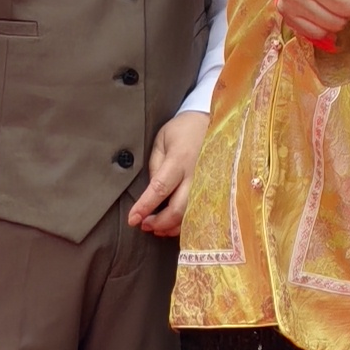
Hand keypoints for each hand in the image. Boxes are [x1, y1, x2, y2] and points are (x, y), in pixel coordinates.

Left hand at [128, 110, 203, 237]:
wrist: (215, 122)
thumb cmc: (184, 130)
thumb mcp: (162, 140)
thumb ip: (155, 167)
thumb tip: (151, 193)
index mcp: (180, 160)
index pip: (159, 189)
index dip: (145, 207)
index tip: (133, 219)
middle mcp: (196, 175)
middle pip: (178, 209)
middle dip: (158, 222)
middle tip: (144, 225)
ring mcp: (209, 184)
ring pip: (191, 216)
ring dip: (171, 226)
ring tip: (156, 227)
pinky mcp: (217, 190)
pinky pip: (201, 213)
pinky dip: (186, 223)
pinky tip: (174, 224)